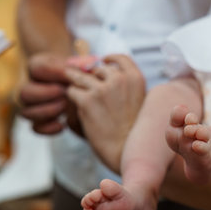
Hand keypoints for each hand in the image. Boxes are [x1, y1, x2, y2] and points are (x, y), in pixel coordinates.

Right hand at [19, 52, 73, 133]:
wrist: (77, 82)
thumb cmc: (77, 71)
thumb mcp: (77, 65)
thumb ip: (78, 68)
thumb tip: (81, 71)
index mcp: (36, 67)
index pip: (37, 68)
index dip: (53, 72)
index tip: (68, 74)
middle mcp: (29, 87)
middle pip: (24, 93)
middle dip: (45, 94)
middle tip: (63, 93)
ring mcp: (32, 105)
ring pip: (26, 113)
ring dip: (47, 111)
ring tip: (64, 107)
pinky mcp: (39, 120)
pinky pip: (36, 128)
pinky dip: (48, 128)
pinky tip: (62, 124)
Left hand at [65, 54, 145, 171]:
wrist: (123, 151)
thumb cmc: (132, 131)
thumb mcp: (139, 103)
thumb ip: (125, 87)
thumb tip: (104, 73)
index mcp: (136, 79)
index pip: (120, 58)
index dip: (109, 59)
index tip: (102, 62)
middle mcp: (119, 79)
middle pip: (98, 68)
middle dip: (92, 76)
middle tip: (87, 87)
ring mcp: (102, 89)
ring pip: (80, 77)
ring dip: (77, 84)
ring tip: (75, 92)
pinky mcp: (86, 101)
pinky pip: (72, 91)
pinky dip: (72, 98)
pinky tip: (77, 107)